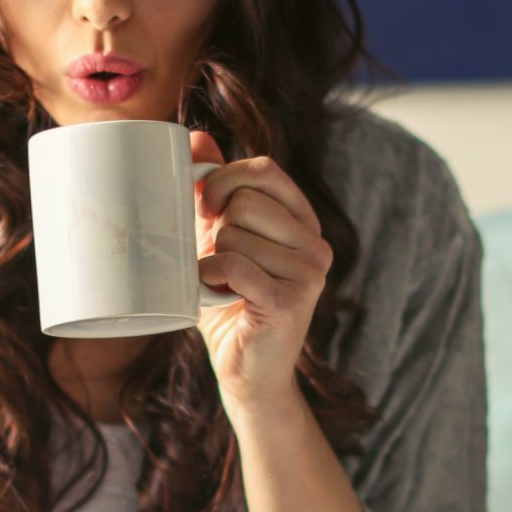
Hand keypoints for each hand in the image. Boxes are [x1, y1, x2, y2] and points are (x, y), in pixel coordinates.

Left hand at [190, 128, 332, 414]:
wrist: (246, 373)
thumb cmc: (230, 305)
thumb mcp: (219, 240)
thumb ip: (215, 192)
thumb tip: (195, 137)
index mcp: (303, 222)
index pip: (265, 169)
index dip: (225, 178)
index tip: (204, 205)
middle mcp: (316, 243)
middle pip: (246, 200)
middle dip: (215, 229)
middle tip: (216, 261)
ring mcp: (310, 273)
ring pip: (236, 234)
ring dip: (212, 260)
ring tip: (222, 287)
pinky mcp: (293, 300)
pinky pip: (235, 265)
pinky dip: (210, 277)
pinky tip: (215, 294)